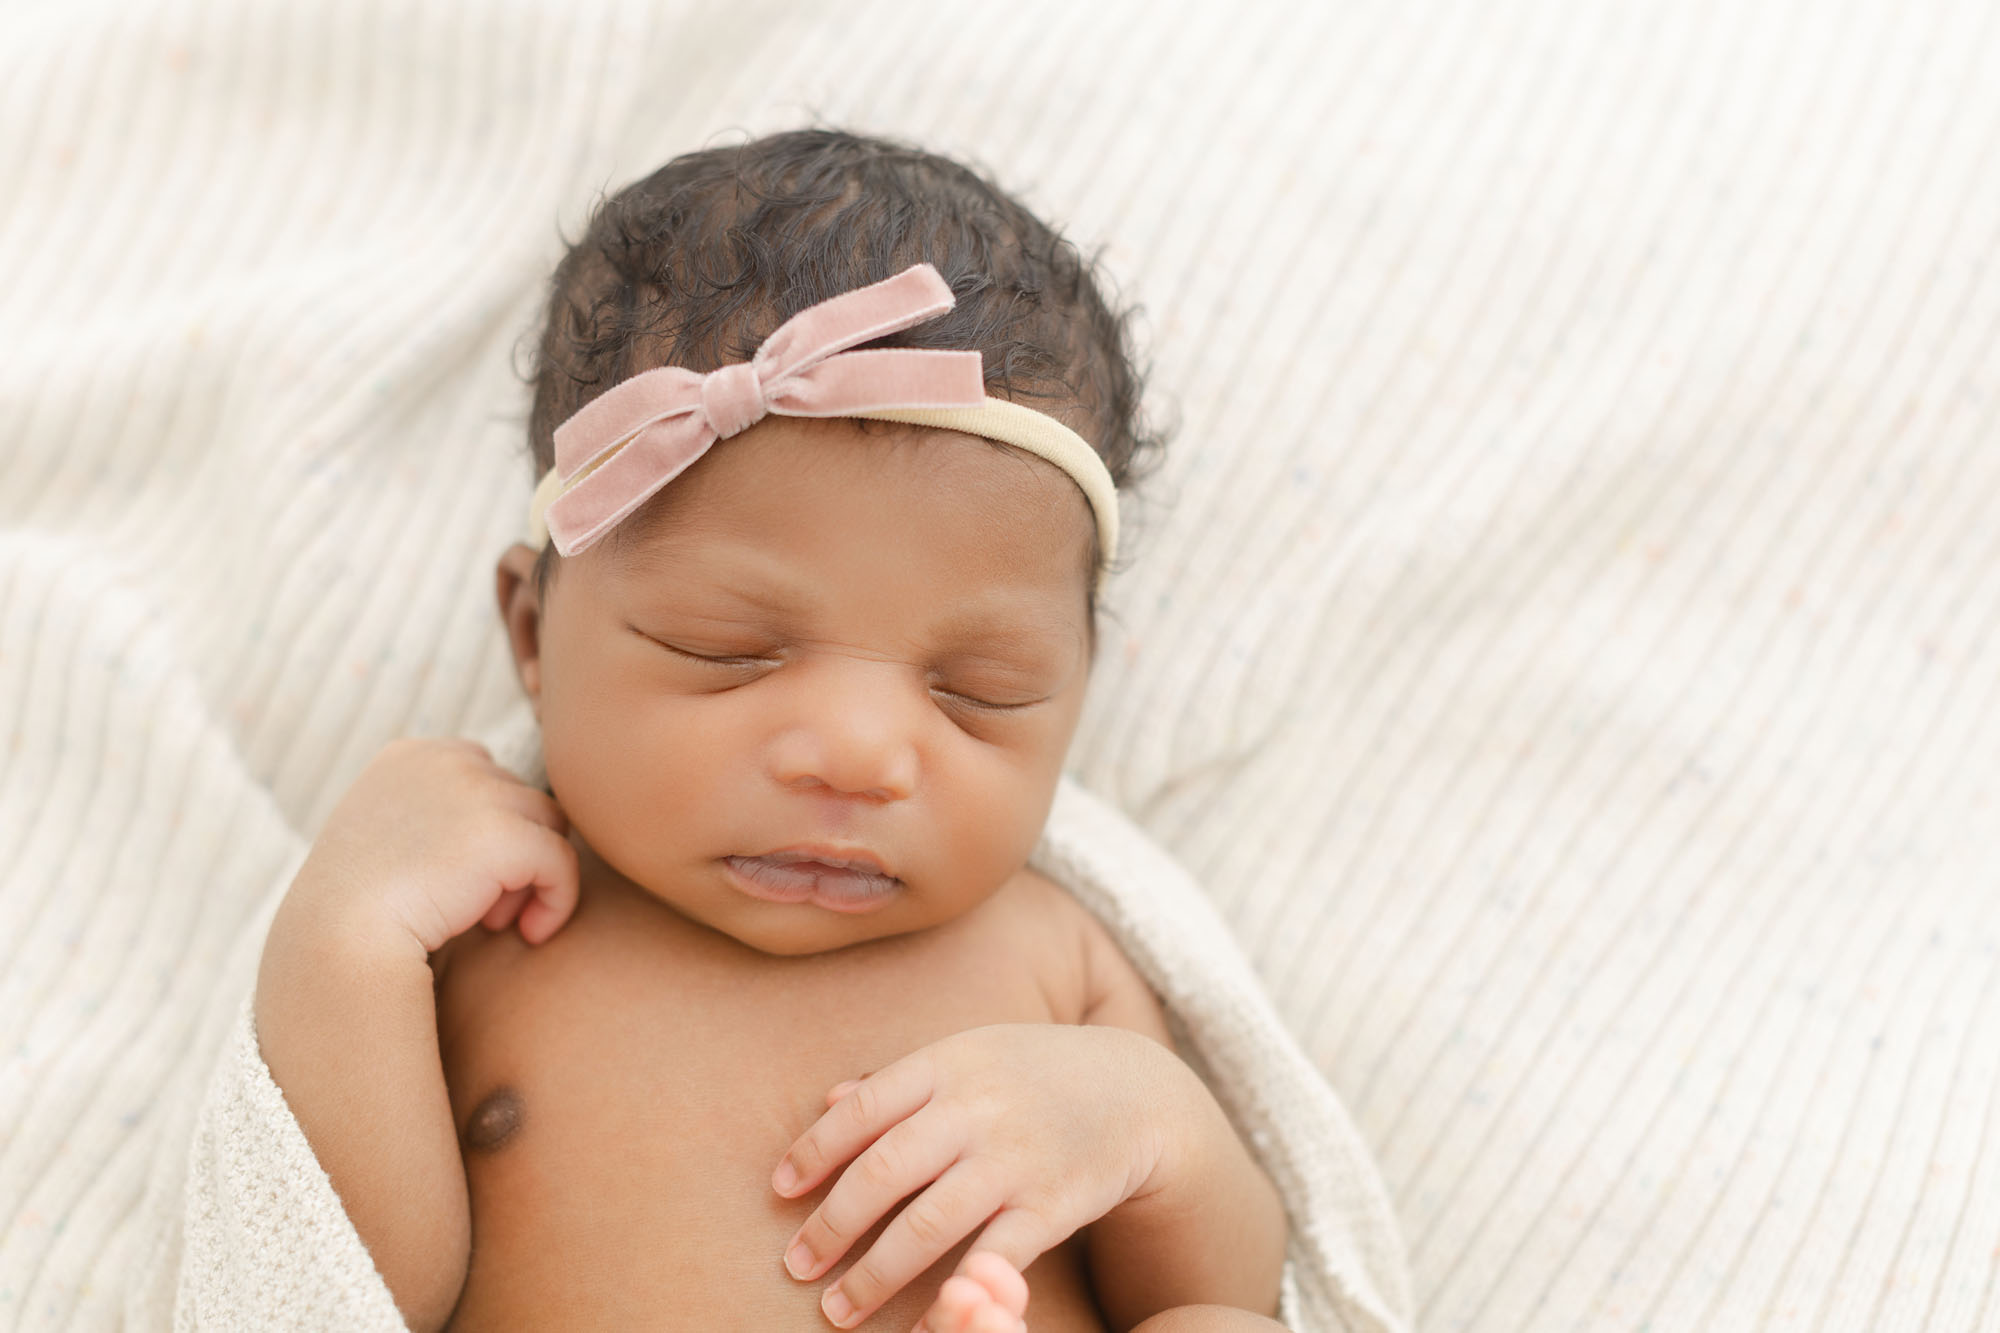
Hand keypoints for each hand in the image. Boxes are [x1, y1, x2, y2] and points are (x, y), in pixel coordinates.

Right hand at [280, 736, 578, 955]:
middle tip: (482, 908)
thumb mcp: (385, 839)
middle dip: (510, 854)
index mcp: (410, 756)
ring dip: (530, 875)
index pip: (484, 775)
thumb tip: (508, 828)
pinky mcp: (504, 834)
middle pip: (521, 798)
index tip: (462, 878)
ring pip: (548, 825)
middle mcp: (445, 760)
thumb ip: (437, 816)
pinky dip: (557, 899)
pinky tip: (530, 933)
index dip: (487, 829)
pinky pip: (563, 862)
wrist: (337, 942)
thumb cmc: (356, 909)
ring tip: (493, 919)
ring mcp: (477, 792)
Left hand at [771, 1023, 1201, 1328]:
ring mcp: (1015, 1158)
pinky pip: (991, 1261)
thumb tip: (828, 1102)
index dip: (814, 1150)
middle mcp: (977, 1108)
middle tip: (796, 1265)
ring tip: (838, 1308)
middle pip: (884, 1171)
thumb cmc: (1037, 1074)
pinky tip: (921, 1324)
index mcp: (949, 1063)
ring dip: (874, 1273)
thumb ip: (902, 1081)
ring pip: (927, 1224)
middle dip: (832, 1224)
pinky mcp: (1052, 1205)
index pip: (863, 1109)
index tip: (780, 1191)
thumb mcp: (971, 1055)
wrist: (1139, 1091)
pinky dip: (951, 1297)